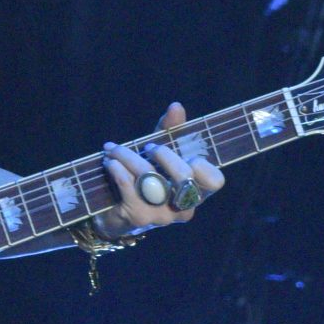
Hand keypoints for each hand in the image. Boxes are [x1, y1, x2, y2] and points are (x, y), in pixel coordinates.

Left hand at [99, 101, 225, 234]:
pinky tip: (109, 162)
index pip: (215, 181)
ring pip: (151, 179)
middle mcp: (184, 207)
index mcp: (196, 191)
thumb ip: (169, 131)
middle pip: (183, 176)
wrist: (113, 212)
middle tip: (147, 147)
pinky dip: (118, 170)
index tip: (185, 153)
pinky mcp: (139, 217)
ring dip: (129, 157)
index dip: (202, 165)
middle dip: (164, 154)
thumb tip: (176, 106)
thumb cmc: (143, 178)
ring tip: (113, 149)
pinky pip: (130, 188)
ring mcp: (163, 216)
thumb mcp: (158, 154)